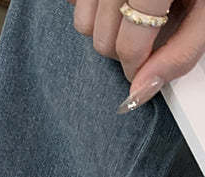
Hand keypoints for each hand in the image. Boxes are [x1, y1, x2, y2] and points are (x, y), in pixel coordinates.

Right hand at [68, 0, 204, 110]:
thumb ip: (180, 52)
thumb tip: (142, 91)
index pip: (129, 45)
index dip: (137, 67)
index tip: (144, 68)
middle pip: (102, 39)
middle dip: (122, 48)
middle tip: (144, 34)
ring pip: (83, 23)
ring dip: (105, 30)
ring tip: (131, 13)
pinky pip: (74, 1)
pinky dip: (92, 7)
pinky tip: (116, 1)